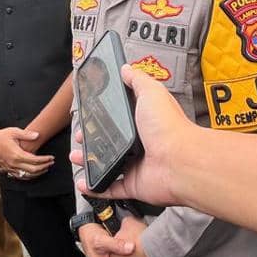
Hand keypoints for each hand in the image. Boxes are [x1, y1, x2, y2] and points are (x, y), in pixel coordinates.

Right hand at [0, 127, 53, 178]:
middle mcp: (13, 163)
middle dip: (43, 167)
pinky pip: (19, 176)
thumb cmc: (1, 135)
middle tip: (50, 163)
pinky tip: (33, 174)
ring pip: (26, 175)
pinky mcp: (7, 169)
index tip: (51, 158)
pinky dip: (28, 176)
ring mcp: (10, 167)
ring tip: (45, 169)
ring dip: (37, 173)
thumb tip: (37, 135)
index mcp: (17, 154)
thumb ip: (27, 134)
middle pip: (32, 170)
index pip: (35, 160)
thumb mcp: (15, 132)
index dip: (44, 160)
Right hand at [70, 65, 191, 206]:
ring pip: (108, 165)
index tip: (88, 115)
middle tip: (80, 137)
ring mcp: (137, 165)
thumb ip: (137, 80)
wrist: (179, 160)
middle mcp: (141, 143)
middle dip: (92, 140)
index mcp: (144, 122)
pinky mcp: (134, 184)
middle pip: (111, 142)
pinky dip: (96, 187)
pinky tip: (84, 182)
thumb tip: (126, 68)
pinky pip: (111, 187)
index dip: (103, 117)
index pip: (121, 118)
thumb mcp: (151, 92)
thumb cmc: (168, 126)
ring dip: (90, 162)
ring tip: (76, 156)